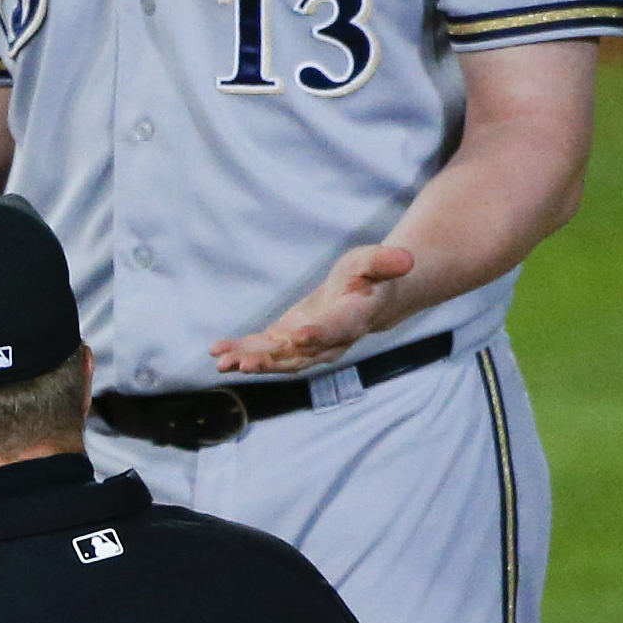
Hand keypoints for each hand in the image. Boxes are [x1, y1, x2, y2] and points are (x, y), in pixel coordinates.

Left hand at [209, 244, 415, 374]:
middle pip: (301, 356)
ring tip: (223, 363)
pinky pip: (265, 350)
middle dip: (273, 361)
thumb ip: (386, 261)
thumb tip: (405, 259)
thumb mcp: (376, 261)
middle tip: (246, 364)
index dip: (318, 335)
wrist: (367, 299)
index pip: (336, 330)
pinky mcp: (289, 340)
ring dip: (252, 362)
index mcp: (351, 320)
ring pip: (279, 359)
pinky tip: (217, 354)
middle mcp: (328, 341)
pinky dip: (241, 352)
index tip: (297, 337)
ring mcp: (307, 344)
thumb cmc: (371, 276)